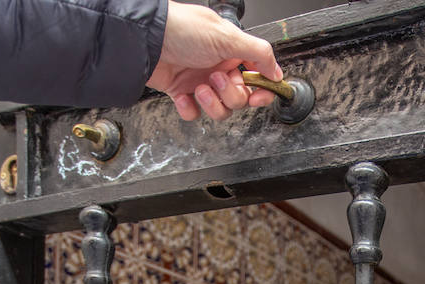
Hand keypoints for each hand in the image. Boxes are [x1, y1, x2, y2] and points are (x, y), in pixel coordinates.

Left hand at [147, 2, 282, 120]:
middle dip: (230, 94)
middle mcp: (217, 67)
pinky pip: (193, 113)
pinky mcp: (181, 92)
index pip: (256, 77)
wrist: (147, 39)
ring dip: (212, 103)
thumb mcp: (228, 36)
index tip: (259, 96)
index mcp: (231, 52)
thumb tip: (277, 71)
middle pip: (239, 98)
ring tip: (199, 88)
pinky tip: (183, 96)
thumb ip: (259, 53)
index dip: (260, 90)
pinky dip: (189, 109)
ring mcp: (199, 81)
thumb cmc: (183, 29)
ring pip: (219, 109)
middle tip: (216, 79)